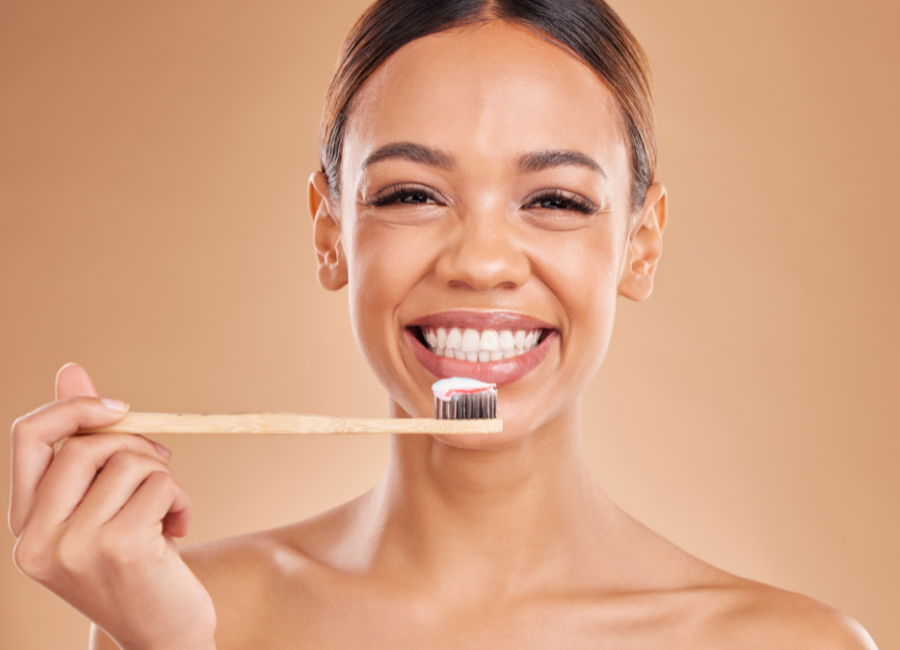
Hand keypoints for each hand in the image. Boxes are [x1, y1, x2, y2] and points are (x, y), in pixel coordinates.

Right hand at [9, 363, 215, 649]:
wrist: (162, 636)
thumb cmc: (135, 565)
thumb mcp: (101, 507)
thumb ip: (82, 445)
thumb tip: (71, 368)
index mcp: (25, 525)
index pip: (28, 436)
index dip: (74, 406)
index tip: (119, 406)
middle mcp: (36, 539)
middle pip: (87, 444)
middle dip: (138, 446)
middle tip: (161, 470)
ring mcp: (74, 548)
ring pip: (129, 461)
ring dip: (165, 478)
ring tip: (169, 510)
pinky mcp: (120, 550)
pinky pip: (160, 484)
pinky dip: (181, 497)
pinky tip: (180, 528)